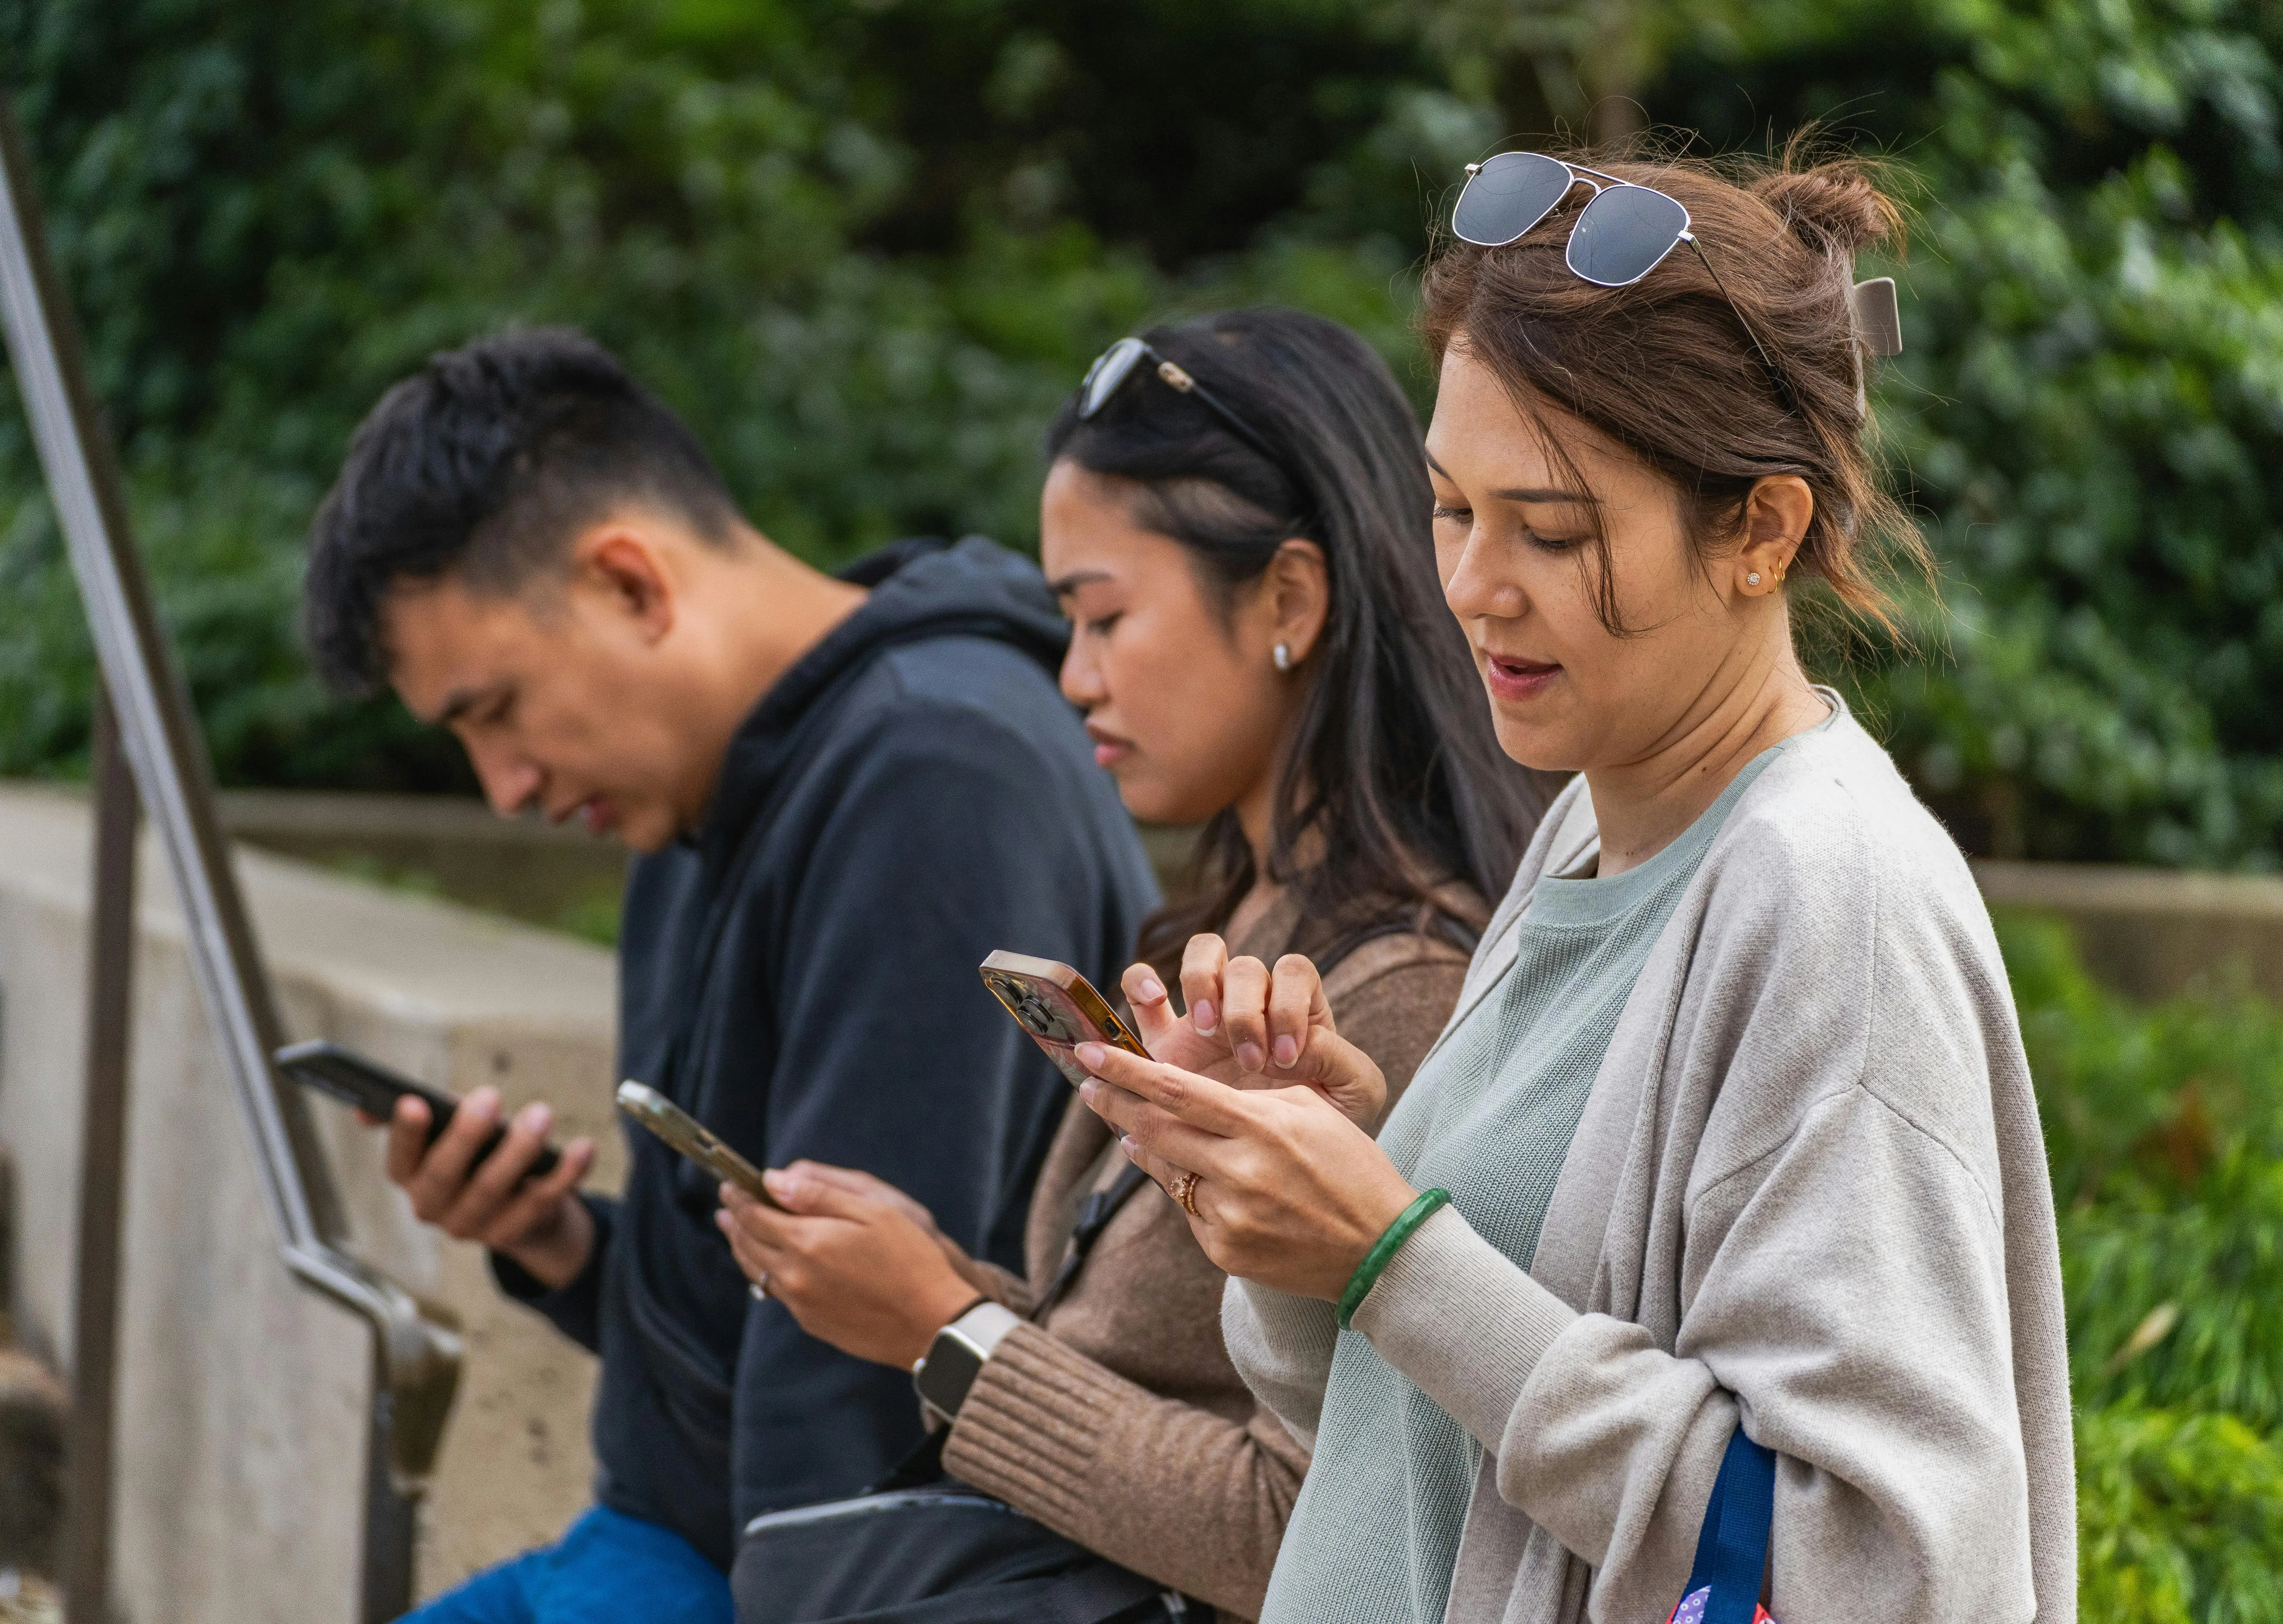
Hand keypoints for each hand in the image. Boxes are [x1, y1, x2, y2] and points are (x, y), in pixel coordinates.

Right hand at [376, 1089, 597, 1289]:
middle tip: (489, 1096)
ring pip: (494, 1189)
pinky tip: (583, 1147)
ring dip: (519, 1149)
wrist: (520, 1207)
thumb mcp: (446, 1133)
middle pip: (446, 1175)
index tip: (414, 1101)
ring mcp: (474, 1226)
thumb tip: (363, 1112)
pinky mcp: (515, 1234)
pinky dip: (565, 1174)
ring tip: (541, 1113)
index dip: (405, 1134)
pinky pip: (542, 1202)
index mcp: (410, 1177)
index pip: (399, 1159)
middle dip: (466, 1135)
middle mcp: (434, 1207)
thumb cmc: (477, 1153)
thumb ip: (419, 1118)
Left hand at [715, 1169, 981, 1368]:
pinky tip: (771, 1264)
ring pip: (756, 1272)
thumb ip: (819, 1194)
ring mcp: (801, 1304)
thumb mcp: (874, 1211)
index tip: (730, 1184)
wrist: (931, 1322)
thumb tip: (774, 1180)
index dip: (739, 1198)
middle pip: (748, 1245)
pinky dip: (765, 1273)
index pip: (755, 1216)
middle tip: (726, 1206)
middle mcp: (794, 1276)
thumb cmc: (911, 1258)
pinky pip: (777, 1293)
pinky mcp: (812, 1323)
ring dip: (743, 1248)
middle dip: (735, 1222)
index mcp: (807, 1242)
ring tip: (736, 1231)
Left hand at [1076, 1042, 1416, 1300]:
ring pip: (1167, 1171)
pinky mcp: (1225, 1251)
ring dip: (1144, 1146)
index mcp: (1263, 1126)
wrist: (1381, 1249)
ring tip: (1131, 1129)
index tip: (1088, 1054)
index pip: (1176, 1091)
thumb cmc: (1349, 1168)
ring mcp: (1230, 1215)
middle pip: (1156, 1129)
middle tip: (1090, 1085)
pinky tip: (1194, 1179)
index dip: (1126, 1071)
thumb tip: (1175, 1099)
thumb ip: (1244, 1102)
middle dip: (1116, 1104)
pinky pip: (1190, 1210)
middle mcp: (1241, 1170)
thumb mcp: (1307, 1112)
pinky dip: (1187, 1189)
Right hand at [1120, 936, 1387, 1126]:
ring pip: (1202, 958)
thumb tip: (1297, 1045)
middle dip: (1246, 1011)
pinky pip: (1142, 989)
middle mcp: (1251, 1004)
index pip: (1293, 971)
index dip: (1289, 1004)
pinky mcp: (1166, 1043)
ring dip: (1203, 983)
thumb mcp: (1356, 1092)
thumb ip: (1339, 1059)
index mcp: (1299, 1009)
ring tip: (1206, 1031)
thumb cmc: (1327, 1124)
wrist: (1281, 1166)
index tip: (1287, 1058)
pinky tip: (1154, 997)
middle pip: (1245, 966)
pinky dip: (1142, 982)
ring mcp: (1205, 1017)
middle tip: (1250, 1061)